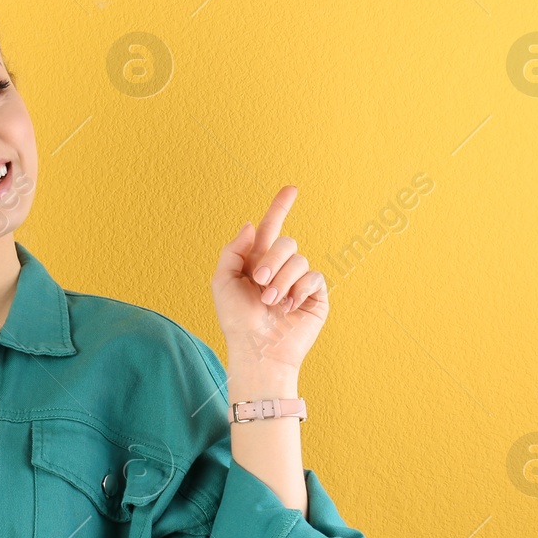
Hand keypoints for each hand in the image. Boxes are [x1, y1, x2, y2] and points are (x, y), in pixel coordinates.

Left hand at [210, 185, 328, 375]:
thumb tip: (252, 224)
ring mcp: (299, 281)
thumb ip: (233, 249)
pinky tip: (289, 307)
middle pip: (286, 242)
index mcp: (257, 261)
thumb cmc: (237, 320)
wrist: (257, 349)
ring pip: (299, 259)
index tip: (291, 188)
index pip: (270, 228)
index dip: (280, 207)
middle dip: (271, 260)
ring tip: (271, 302)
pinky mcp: (315, 295)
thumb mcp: (223, 281)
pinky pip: (313, 277)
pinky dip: (298, 290)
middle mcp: (280, 268)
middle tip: (259, 282)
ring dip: (281, 280)